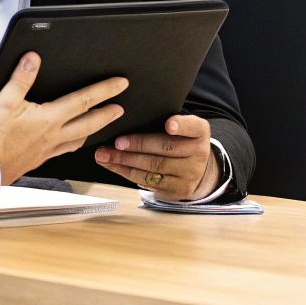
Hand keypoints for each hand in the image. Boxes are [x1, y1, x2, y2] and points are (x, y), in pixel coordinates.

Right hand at [0, 52, 127, 184]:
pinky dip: (73, 145)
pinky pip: (64, 151)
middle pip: (89, 123)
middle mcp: (54, 135)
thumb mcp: (5, 101)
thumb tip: (32, 59)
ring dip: (93, 131)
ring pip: (79, 140)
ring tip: (100, 126)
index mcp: (50, 119)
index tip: (120, 84)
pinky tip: (70, 144)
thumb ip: (21, 78)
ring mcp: (48, 150)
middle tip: (120, 109)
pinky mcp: (39, 159)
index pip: (84, 100)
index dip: (104, 90)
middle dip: (107, 114)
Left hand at [95, 114, 216, 200]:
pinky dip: (126, 172)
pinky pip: (147, 181)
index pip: (193, 126)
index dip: (181, 125)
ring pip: (153, 167)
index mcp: (200, 133)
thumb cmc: (181, 141)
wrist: (197, 170)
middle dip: (138, 145)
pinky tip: (112, 165)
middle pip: (166, 148)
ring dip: (125, 160)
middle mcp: (198, 154)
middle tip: (118, 142)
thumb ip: (168, 121)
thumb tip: (132, 114)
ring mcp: (189, 174)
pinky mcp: (176, 190)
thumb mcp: (183, 128)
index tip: (168, 124)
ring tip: (105, 155)